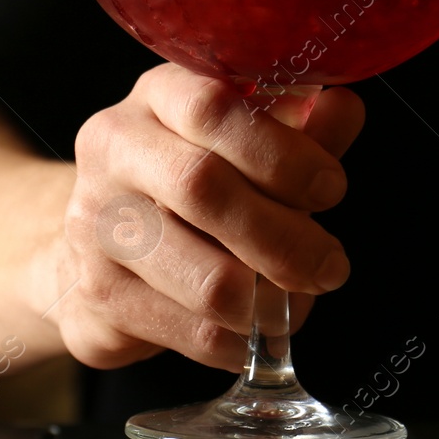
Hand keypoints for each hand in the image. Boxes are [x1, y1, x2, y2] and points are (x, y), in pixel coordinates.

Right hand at [52, 63, 363, 372]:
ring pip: (203, 277)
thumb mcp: (248, 144)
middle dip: (286, 237)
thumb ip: (301, 131)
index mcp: (157, 97)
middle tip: (330, 265)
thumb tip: (345, 108)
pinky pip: (191, 331)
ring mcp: (93, 225)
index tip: (331, 188)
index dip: (282, 153)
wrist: (101, 242)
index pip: (212, 109)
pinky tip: (256, 331)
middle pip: (202, 187)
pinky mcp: (94, 297)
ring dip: (269, 300)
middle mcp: (113, 151)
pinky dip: (242, 341)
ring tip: (296, 301)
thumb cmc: (193, 181)